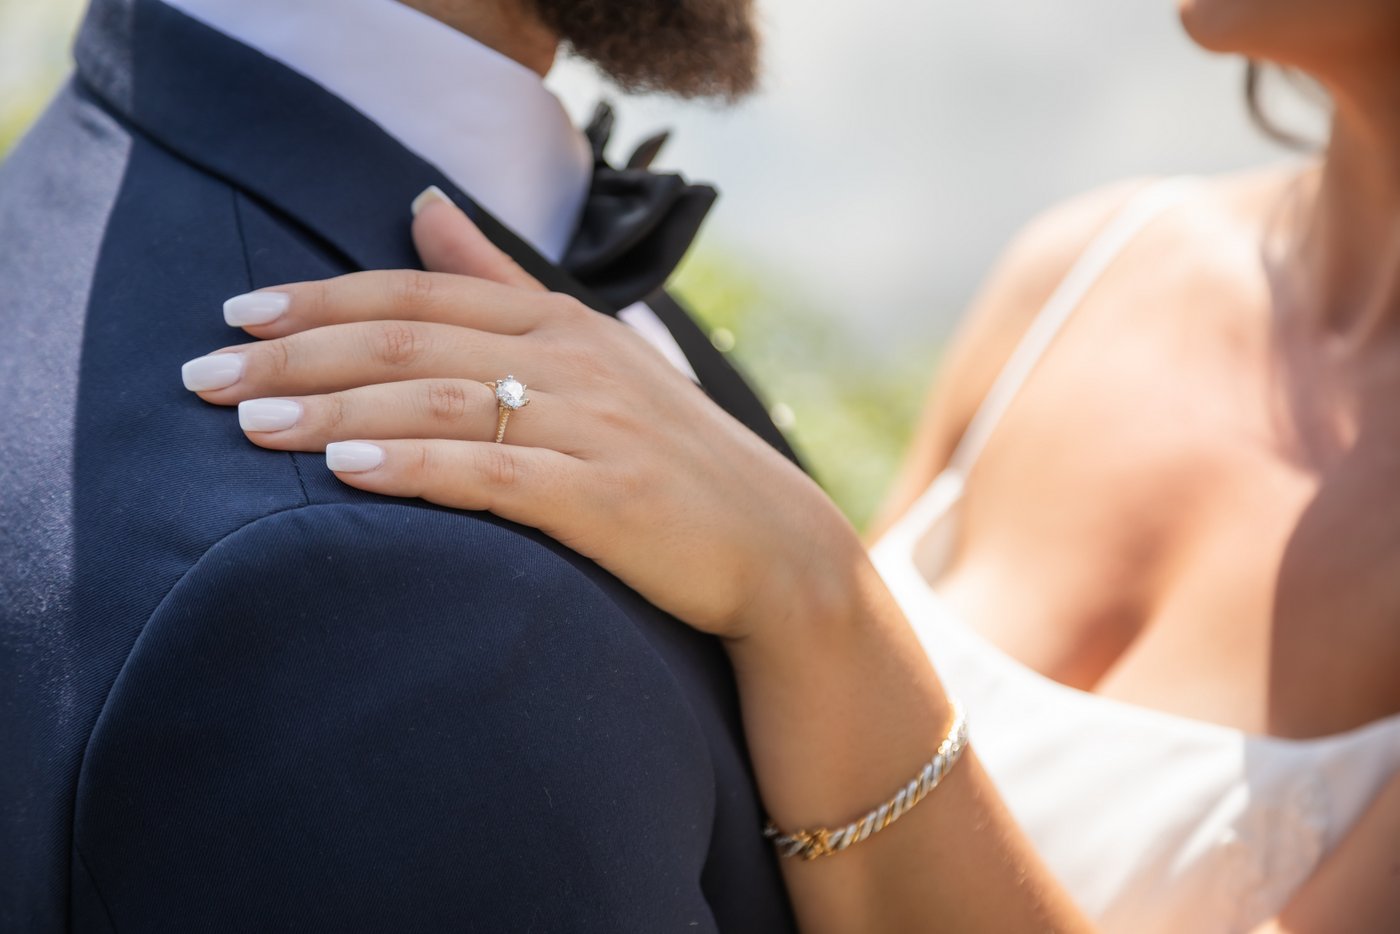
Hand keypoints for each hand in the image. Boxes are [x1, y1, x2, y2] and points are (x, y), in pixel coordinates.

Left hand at [183, 191, 861, 638]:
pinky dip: (415, 469)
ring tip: (247, 424)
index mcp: (562, 323)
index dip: (324, 299)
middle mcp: (572, 361)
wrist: (775, 544)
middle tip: (203, 374)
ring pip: (440, 403)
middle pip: (412, 342)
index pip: (422, 294)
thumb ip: (502, 281)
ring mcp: (591, 428)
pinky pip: (494, 474)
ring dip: (335, 411)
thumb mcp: (593, 351)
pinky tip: (345, 473)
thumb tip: (421, 208)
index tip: (239, 312)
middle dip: (299, 355)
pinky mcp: (605, 498)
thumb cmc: (673, 453)